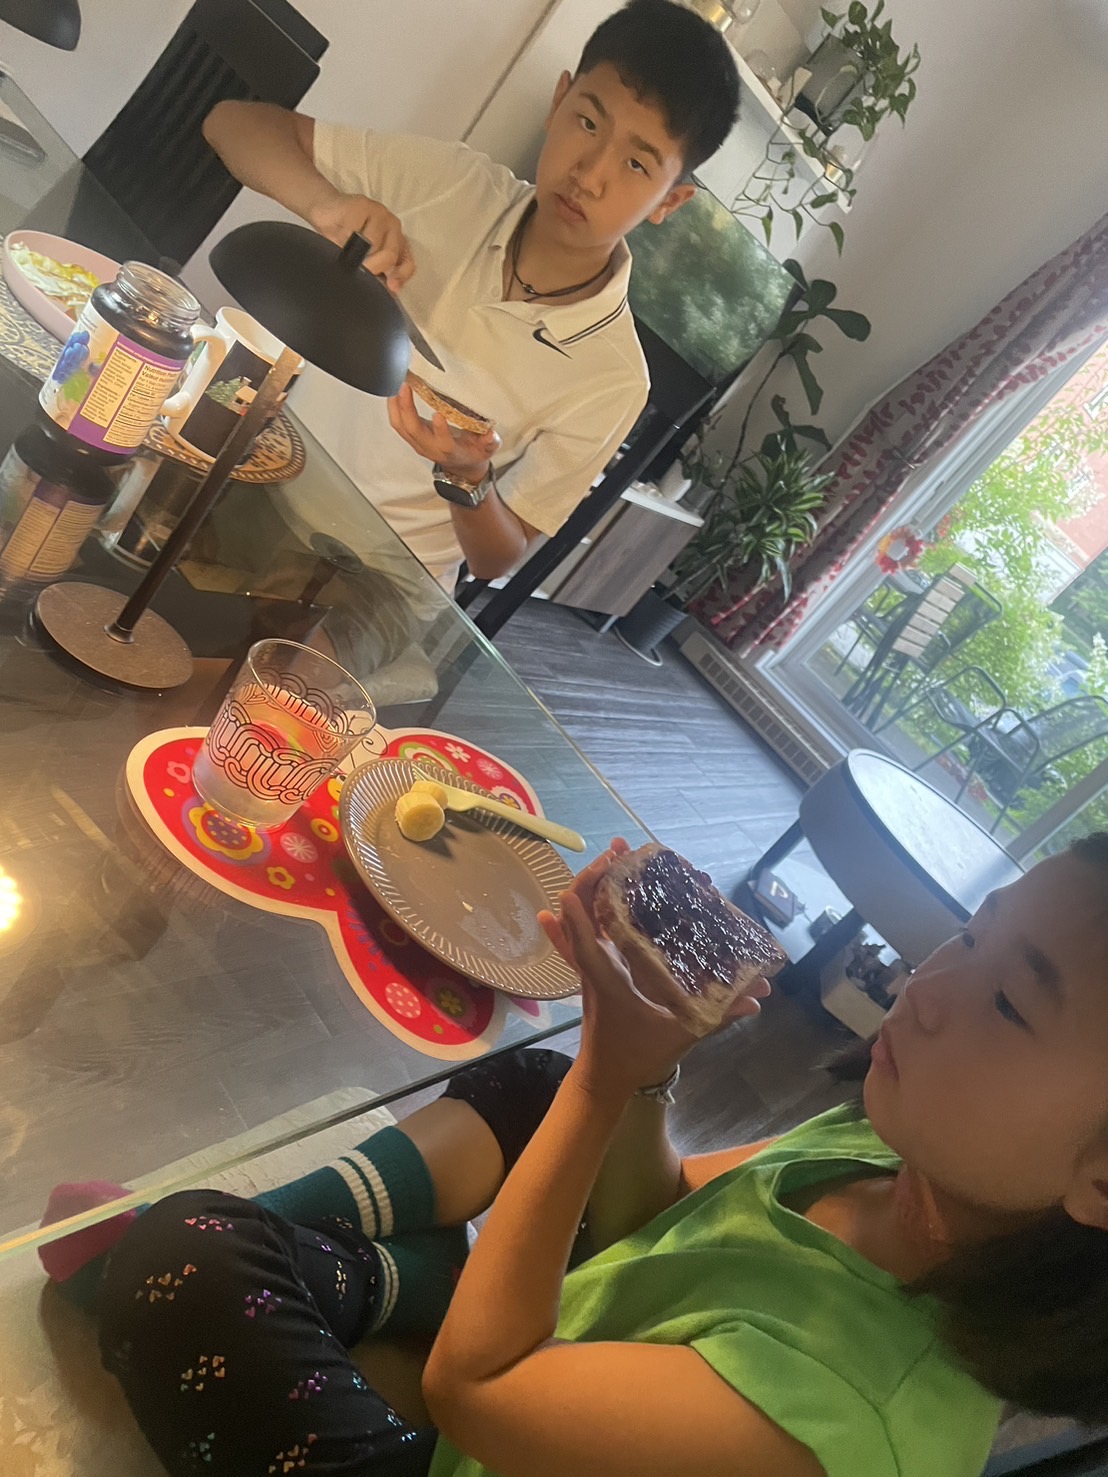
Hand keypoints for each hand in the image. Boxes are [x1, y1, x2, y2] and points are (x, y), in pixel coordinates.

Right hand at [308, 190, 414, 289]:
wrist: (323, 209)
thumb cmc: (342, 237)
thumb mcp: (360, 259)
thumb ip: (375, 274)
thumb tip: (385, 293)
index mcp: (396, 241)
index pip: (407, 263)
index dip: (400, 276)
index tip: (390, 287)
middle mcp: (392, 226)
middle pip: (389, 255)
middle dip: (372, 268)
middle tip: (357, 272)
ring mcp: (379, 213)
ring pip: (372, 243)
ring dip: (354, 251)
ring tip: (342, 248)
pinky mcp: (362, 205)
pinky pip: (354, 230)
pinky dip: (343, 237)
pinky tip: (337, 234)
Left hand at [387, 381, 499, 480]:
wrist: (461, 465)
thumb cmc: (473, 452)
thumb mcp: (488, 449)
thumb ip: (490, 442)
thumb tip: (490, 434)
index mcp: (450, 451)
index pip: (443, 443)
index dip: (440, 430)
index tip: (438, 413)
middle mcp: (430, 448)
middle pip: (413, 431)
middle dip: (407, 408)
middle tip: (406, 387)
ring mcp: (418, 443)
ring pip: (401, 426)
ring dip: (396, 406)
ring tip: (395, 384)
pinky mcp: (411, 437)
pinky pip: (397, 423)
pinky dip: (393, 407)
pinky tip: (393, 391)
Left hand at [539, 840, 770, 1100]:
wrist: (604, 1079)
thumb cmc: (638, 1056)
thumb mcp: (681, 1037)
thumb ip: (718, 1017)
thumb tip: (755, 1000)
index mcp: (609, 982)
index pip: (587, 941)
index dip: (586, 906)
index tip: (601, 872)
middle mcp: (593, 969)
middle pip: (578, 916)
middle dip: (594, 878)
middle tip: (618, 850)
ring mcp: (587, 969)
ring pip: (576, 922)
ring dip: (587, 888)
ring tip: (611, 858)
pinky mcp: (589, 972)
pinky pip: (575, 938)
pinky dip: (574, 917)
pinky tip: (565, 902)